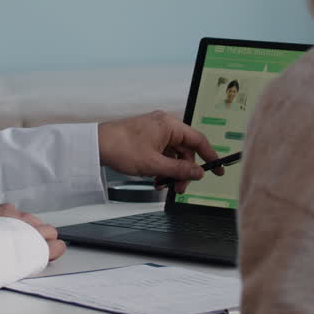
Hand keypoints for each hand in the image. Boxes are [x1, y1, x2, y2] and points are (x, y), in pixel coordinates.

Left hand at [0, 203, 65, 261]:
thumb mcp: (18, 271)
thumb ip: (30, 261)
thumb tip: (32, 258)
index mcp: (38, 250)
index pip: (58, 246)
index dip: (51, 249)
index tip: (46, 252)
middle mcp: (34, 230)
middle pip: (50, 230)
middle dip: (41, 236)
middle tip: (29, 244)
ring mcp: (20, 217)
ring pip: (32, 219)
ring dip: (25, 225)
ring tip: (10, 235)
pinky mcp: (6, 209)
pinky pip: (14, 210)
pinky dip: (9, 216)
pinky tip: (0, 225)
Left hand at [98, 111, 220, 193]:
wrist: (95, 145)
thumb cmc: (121, 148)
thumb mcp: (155, 164)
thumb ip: (179, 170)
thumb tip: (199, 173)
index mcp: (169, 125)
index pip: (198, 140)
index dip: (210, 156)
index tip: (218, 170)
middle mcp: (164, 124)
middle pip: (185, 149)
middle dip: (185, 170)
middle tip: (180, 188)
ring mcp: (154, 130)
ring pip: (173, 153)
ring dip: (172, 171)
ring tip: (164, 186)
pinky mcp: (146, 137)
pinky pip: (162, 152)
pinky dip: (162, 166)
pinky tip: (156, 179)